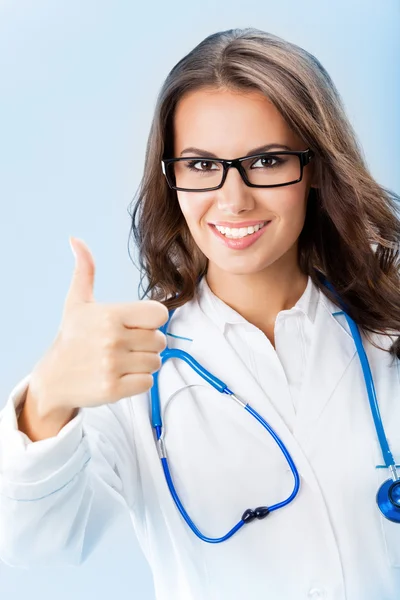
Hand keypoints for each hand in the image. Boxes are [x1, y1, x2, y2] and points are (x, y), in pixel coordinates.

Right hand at [28, 237, 168, 414]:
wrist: (54, 378)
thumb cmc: (72, 337)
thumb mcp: (77, 302)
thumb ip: (85, 271)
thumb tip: (76, 240)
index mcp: (110, 314)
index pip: (160, 314)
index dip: (151, 320)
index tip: (136, 325)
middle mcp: (112, 338)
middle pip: (160, 340)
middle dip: (147, 344)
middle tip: (125, 346)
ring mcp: (112, 365)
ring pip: (155, 362)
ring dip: (143, 364)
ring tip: (121, 361)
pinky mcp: (113, 389)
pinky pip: (147, 383)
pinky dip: (138, 382)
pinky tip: (120, 376)